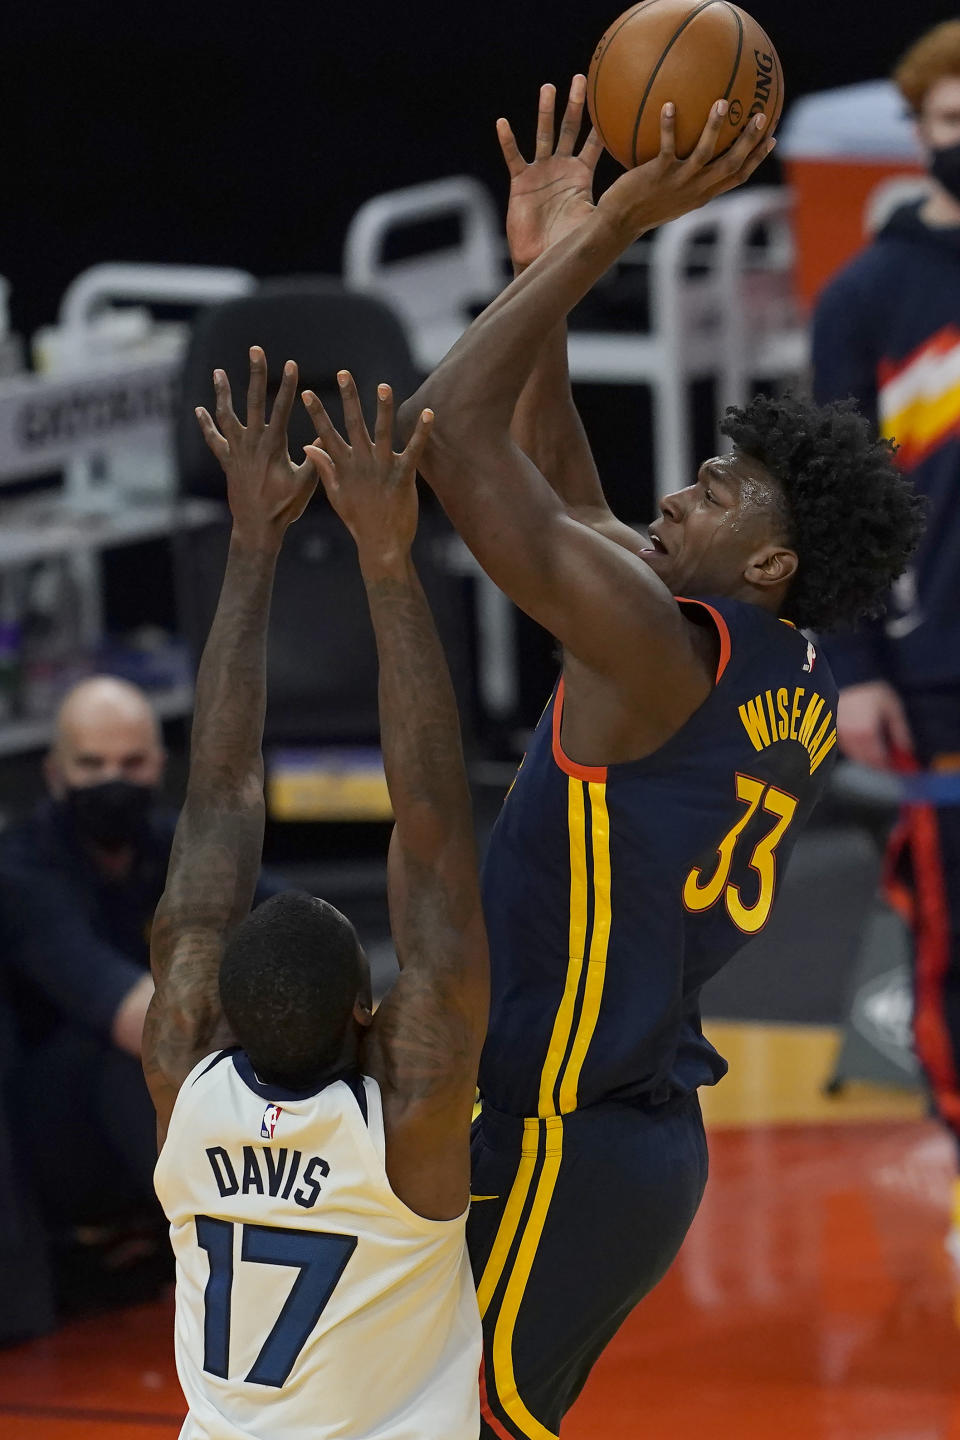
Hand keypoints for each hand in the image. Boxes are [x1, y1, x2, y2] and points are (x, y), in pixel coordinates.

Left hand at [195, 347, 317, 550]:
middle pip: (254, 401)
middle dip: (256, 373)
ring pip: (226, 415)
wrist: (257, 527)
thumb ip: (317, 458)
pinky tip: (199, 409)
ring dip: (222, 392)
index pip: (282, 408)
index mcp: (274, 445)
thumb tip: (327, 435)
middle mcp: (252, 443)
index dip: (288, 385)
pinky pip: (213, 439)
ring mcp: (236, 451)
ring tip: (218, 372)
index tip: (291, 363)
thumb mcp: (307, 483)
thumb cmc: (285, 507)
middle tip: (256, 350)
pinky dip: (206, 424)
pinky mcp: (227, 461)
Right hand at [302, 374, 433, 568]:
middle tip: (344, 374)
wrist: (382, 545)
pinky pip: (414, 450)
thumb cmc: (359, 520)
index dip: (317, 413)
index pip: (326, 434)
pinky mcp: (403, 476)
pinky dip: (421, 432)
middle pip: (353, 425)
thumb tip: (307, 446)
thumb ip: (324, 468)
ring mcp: (382, 468)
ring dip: (383, 408)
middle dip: (348, 398)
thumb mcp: (336, 494)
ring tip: (384, 386)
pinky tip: (428, 413)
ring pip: (382, 432)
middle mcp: (362, 463)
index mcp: (344, 467)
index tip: (306, 392)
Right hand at [499, 75, 603, 270]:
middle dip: (575, 105)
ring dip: (545, 112)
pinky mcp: (520, 182)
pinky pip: (514, 157)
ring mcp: (540, 173)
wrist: (542, 259)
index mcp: (581, 176)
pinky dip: (508, 141)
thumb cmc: (570, 244)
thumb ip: (613, 203)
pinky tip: (503, 123)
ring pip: (543, 135)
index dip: (601, 123)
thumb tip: (645, 200)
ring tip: (549, 88)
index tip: (611, 99)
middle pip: (569, 129)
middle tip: (581, 78)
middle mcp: (561, 168)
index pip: (595, 143)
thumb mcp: (595, 219)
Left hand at [595, 100, 775, 241]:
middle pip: (731, 164)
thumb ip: (685, 176)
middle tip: (761, 115)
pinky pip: (667, 146)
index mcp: (702, 193)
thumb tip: (689, 150)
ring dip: (715, 128)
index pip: (737, 177)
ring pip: (704, 154)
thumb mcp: (669, 195)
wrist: (620, 223)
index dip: (756, 159)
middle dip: (749, 141)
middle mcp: (695, 189)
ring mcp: (678, 182)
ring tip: (722, 102)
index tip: (771, 138)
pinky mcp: (657, 174)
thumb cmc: (642, 206)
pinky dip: (669, 126)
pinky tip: (670, 105)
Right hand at [837, 681, 914, 769]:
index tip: (897, 766)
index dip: (889, 766)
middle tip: (889, 762)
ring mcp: (840, 735)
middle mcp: (852, 737)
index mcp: (868, 733)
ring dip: (867, 758)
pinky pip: (846, 748)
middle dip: (879, 764)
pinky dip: (856, 750)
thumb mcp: (892, 707)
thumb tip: (905, 748)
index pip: (879, 759)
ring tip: (878, 753)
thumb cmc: (870, 689)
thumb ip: (899, 730)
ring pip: (855, 756)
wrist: (847, 676)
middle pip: (867, 761)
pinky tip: (864, 744)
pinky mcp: (833, 731)